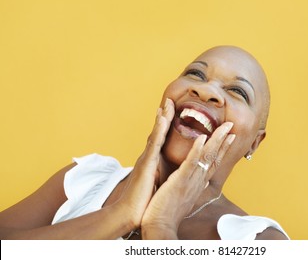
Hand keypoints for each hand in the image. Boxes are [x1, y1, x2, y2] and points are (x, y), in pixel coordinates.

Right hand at [117, 98, 174, 229]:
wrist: (129, 214)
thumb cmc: (143, 202)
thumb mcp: (154, 184)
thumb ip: (158, 174)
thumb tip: (165, 173)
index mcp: (152, 161)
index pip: (160, 139)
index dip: (165, 125)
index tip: (171, 112)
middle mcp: (148, 157)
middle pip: (158, 132)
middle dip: (164, 116)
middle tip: (170, 101)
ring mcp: (146, 159)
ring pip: (156, 134)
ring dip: (162, 118)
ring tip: (168, 104)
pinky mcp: (146, 164)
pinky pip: (154, 144)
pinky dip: (159, 130)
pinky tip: (163, 119)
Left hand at [141, 122, 235, 238]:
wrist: (160, 227)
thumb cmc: (169, 213)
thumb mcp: (184, 197)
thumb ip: (193, 187)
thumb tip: (201, 182)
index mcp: (198, 184)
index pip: (213, 163)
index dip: (222, 149)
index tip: (229, 137)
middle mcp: (198, 181)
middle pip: (214, 158)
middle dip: (224, 141)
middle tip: (232, 126)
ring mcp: (190, 180)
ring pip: (206, 157)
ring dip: (216, 140)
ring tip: (224, 127)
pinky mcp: (180, 181)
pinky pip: (190, 163)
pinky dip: (196, 150)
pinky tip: (202, 138)